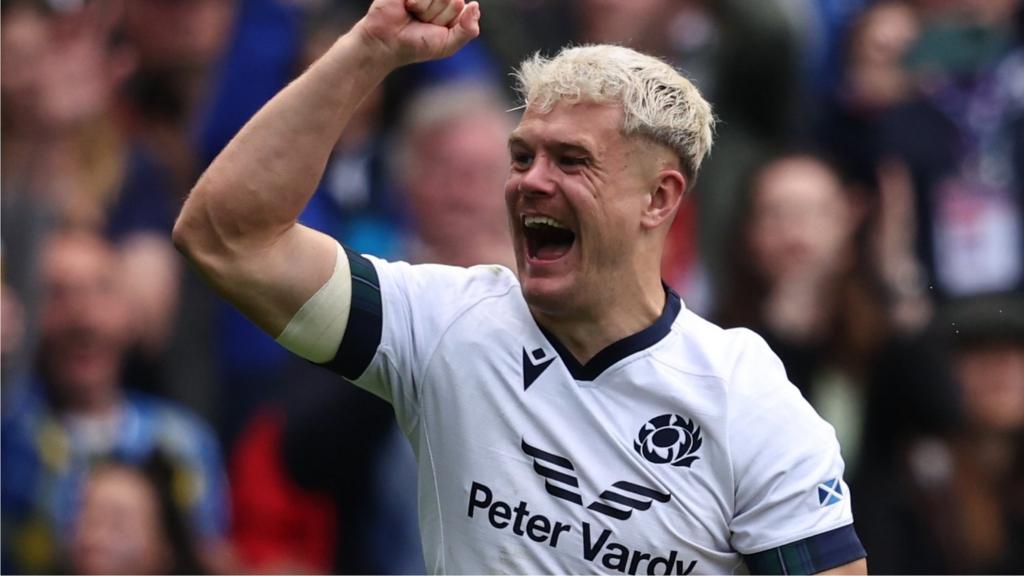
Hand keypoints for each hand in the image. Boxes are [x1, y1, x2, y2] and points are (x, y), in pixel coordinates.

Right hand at [355, 0, 480, 68]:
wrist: (388, 43)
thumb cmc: (417, 45)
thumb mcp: (448, 44)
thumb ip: (468, 30)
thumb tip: (475, 5)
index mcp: (453, 8)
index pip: (463, 8)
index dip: (449, 22)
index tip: (435, 29)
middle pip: (454, 0)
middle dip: (439, 16)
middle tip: (422, 22)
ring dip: (427, 10)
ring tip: (414, 15)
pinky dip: (417, 2)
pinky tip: (407, 6)